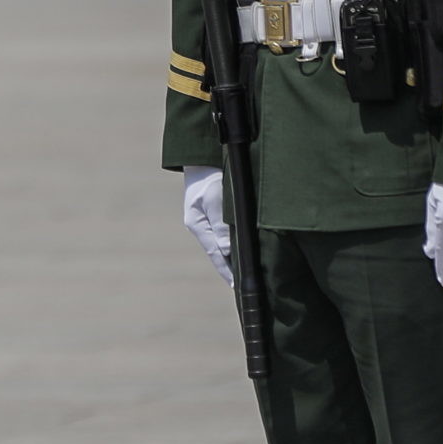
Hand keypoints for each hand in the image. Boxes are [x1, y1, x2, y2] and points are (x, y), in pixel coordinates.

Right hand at [182, 165, 232, 285]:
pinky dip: (232, 242)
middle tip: (244, 284)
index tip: (236, 286)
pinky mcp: (212, 212)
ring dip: (232, 256)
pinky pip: (223, 233)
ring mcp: (205, 219)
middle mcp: (201, 225)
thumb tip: (226, 250)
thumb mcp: (215, 199)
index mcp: (198, 225)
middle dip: (230, 267)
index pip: (216, 255)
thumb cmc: (210, 176)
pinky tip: (240, 248)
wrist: (202, 157)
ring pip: (221, 243)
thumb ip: (221, 224)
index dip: (226, 271)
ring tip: (244, 270)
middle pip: (218, 252)